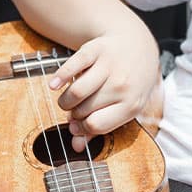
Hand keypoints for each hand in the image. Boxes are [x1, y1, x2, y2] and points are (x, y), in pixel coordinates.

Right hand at [46, 32, 159, 150]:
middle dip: (74, 114)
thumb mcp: (124, 106)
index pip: (96, 125)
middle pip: (84, 110)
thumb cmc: (129, 82)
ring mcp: (110, 66)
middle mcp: (122, 85)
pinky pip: (72, 66)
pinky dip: (60, 77)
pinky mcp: (96, 49)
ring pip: (77, 92)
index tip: (77, 125)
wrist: (137, 45)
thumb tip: (76, 147)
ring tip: (67, 101)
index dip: (82, 128)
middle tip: (75, 111)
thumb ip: (100, 127)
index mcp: (132, 104)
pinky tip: (54, 85)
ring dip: (65, 101)